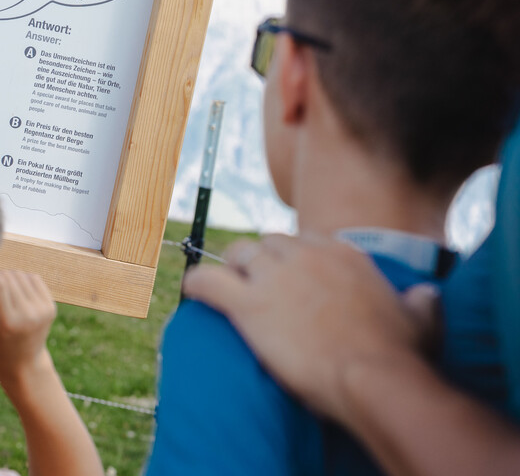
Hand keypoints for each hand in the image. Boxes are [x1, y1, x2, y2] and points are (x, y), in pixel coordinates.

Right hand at [0, 270, 55, 383]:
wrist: (22, 365)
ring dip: (8, 278)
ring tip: (2, 295)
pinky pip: (32, 277)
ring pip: (19, 274)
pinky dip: (21, 281)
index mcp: (7, 323)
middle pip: (7, 276)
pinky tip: (16, 295)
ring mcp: (42, 310)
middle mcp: (28, 315)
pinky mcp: (51, 306)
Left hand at [182, 234, 427, 423]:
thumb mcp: (422, 320)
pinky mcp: (249, 304)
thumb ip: (421, 301)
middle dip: (259, 260)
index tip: (289, 276)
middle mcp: (306, 256)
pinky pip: (208, 281)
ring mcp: (275, 277)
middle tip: (256, 285)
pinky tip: (191, 291)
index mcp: (343, 253)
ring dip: (232, 270)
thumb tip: (426, 295)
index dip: (292, 258)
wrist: (374, 377)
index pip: (303, 240)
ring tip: (229, 289)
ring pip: (237, 254)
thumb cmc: (401, 355)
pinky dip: (196, 284)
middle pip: (267, 242)